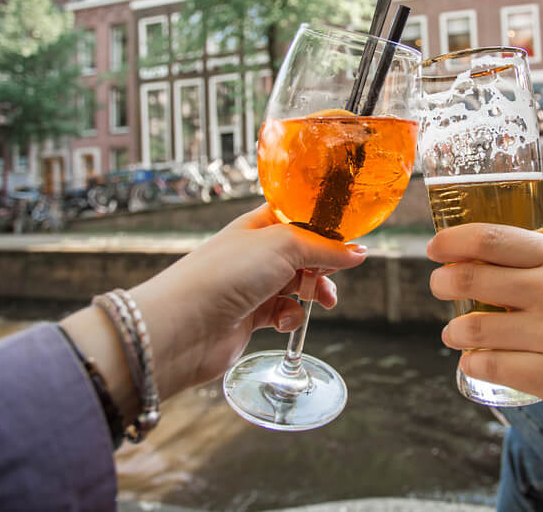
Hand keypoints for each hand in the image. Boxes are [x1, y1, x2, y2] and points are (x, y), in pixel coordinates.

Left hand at [63, 204, 366, 413]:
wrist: (184, 327)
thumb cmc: (224, 274)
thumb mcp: (283, 245)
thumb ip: (324, 247)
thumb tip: (358, 252)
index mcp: (258, 225)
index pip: (299, 216)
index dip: (325, 224)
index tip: (350, 236)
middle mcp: (255, 253)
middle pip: (304, 252)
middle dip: (324, 264)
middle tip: (335, 274)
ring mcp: (252, 285)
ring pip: (297, 284)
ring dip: (313, 292)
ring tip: (323, 300)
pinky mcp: (250, 316)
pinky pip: (284, 312)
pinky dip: (291, 317)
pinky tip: (285, 321)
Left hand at [427, 223, 542, 435]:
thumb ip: (540, 266)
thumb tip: (476, 260)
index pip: (491, 238)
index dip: (452, 242)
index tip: (434, 249)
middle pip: (471, 278)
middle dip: (442, 284)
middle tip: (439, 289)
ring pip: (473, 328)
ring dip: (454, 332)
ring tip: (456, 335)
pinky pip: (491, 367)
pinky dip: (473, 364)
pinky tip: (476, 363)